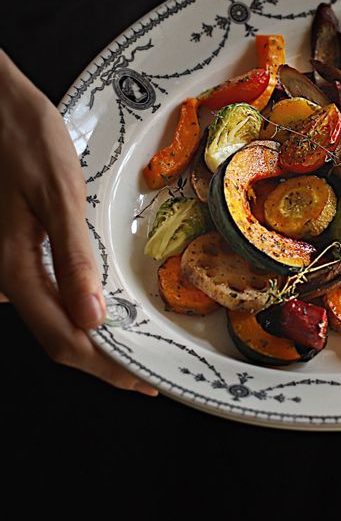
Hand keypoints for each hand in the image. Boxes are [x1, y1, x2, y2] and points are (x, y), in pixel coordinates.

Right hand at [0, 50, 157, 395]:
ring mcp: (4, 264)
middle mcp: (4, 275)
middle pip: (57, 336)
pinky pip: (44, 292)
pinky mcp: (10, 249)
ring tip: (135, 343)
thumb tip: (92, 318)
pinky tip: (101, 304)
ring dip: (91, 335)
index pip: (65, 338)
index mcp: (14, 267)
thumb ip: (72, 256)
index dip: (106, 366)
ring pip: (48, 317)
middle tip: (147, 369)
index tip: (144, 381)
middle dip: (103, 358)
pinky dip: (76, 306)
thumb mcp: (59, 193)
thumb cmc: (26, 139)